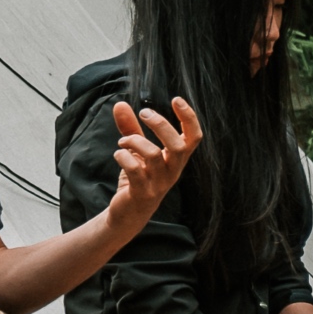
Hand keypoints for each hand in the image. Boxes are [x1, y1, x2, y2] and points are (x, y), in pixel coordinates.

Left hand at [105, 98, 202, 228]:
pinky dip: (124, 157)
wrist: (128, 213)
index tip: (176, 100)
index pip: (193, 137)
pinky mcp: (142, 193)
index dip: (189, 118)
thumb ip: (130, 128)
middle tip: (144, 113)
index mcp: (176, 159)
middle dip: (161, 125)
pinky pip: (136, 171)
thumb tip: (120, 104)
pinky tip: (118, 154)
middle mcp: (172, 171)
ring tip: (123, 140)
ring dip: (135, 141)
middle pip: (178, 146)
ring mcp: (159, 183)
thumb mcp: (136, 151)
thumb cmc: (137, 179)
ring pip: (154, 156)